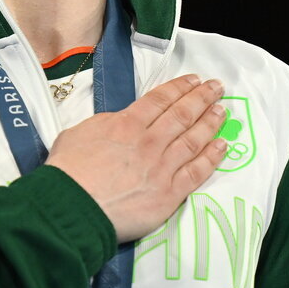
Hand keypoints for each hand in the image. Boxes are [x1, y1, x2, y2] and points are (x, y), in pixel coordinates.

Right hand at [45, 74, 227, 242]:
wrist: (72, 207)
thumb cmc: (67, 172)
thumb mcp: (77, 133)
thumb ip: (103, 124)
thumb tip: (115, 122)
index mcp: (126, 123)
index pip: (160, 99)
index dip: (180, 87)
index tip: (194, 80)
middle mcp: (149, 142)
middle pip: (182, 114)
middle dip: (202, 97)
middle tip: (217, 87)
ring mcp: (162, 167)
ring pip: (194, 139)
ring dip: (210, 122)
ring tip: (222, 111)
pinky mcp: (169, 194)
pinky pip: (196, 172)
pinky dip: (212, 157)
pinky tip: (222, 146)